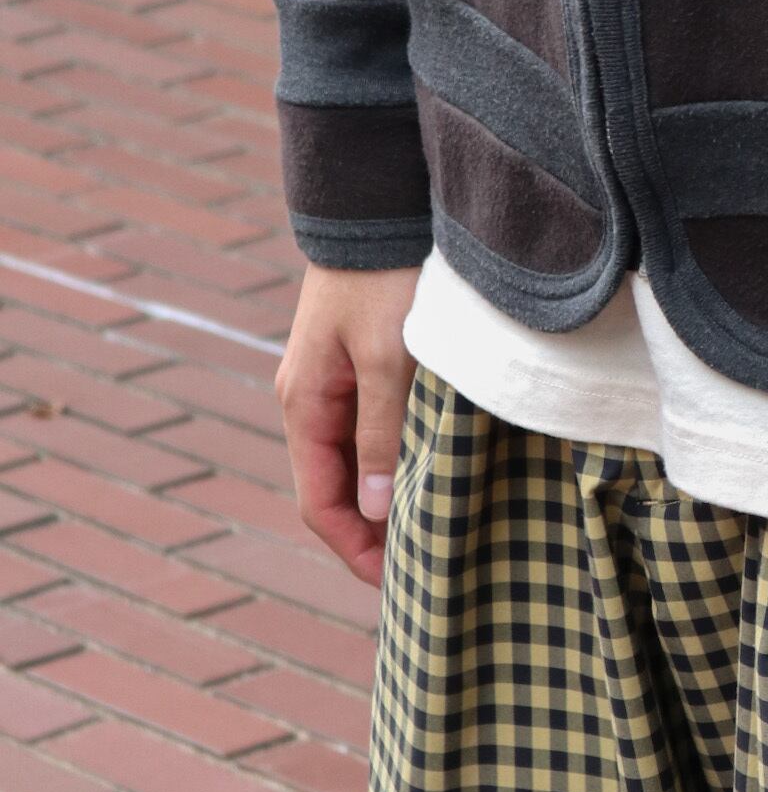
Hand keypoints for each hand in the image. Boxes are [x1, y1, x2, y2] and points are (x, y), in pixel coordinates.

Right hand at [274, 264, 421, 587]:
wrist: (380, 203)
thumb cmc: (386, 277)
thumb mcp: (389, 358)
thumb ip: (382, 433)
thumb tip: (375, 511)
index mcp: (305, 404)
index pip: (320, 502)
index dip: (356, 551)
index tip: (400, 588)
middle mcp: (313, 398)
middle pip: (337, 488)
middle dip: (374, 534)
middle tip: (426, 571)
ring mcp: (337, 379)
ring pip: (359, 459)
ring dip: (389, 496)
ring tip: (438, 531)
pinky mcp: (364, 360)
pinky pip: (375, 427)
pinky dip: (399, 458)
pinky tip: (436, 471)